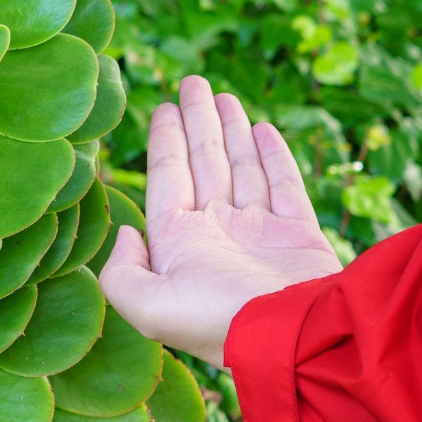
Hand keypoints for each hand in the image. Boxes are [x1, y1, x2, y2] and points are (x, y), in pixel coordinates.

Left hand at [99, 75, 341, 365]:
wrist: (294, 339)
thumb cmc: (219, 323)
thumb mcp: (149, 307)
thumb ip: (122, 273)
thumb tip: (126, 233)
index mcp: (181, 245)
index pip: (168, 179)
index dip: (164, 141)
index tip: (162, 108)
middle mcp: (218, 234)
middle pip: (204, 164)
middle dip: (197, 124)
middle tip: (192, 82)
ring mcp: (259, 233)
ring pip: (241, 169)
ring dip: (231, 132)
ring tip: (223, 97)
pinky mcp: (298, 234)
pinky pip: (284, 185)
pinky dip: (273, 156)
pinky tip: (261, 128)